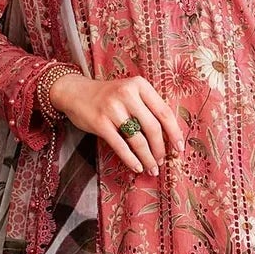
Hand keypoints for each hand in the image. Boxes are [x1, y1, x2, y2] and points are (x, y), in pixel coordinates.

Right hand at [46, 70, 184, 175]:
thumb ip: (147, 108)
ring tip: (151, 168)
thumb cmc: (108, 96)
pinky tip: (137, 167)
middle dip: (160, 149)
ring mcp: (112, 108)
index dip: (174, 133)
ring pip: (137, 139)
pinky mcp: (100, 122)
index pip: (164, 112)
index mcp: (140, 85)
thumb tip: (168, 137)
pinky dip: (130, 159)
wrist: (75, 92)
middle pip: (152, 128)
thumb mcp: (130, 93)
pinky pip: (120, 145)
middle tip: (162, 161)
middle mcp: (127, 94)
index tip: (179, 148)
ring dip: (147, 157)